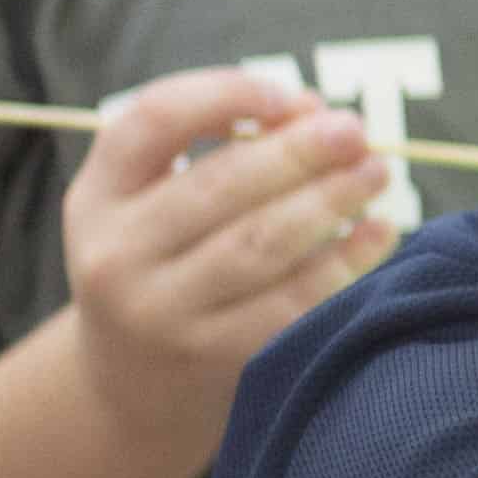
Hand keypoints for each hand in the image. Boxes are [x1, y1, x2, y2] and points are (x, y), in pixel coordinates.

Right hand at [63, 70, 395, 450]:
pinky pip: (292, 301)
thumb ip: (220, 145)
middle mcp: (117, 255)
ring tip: (376, 171)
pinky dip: (345, 262)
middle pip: (219, 185)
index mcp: (97, 197)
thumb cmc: (165, 260)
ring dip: (331, 199)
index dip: (229, 93)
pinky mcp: (215, 356)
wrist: (132, 384)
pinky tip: (381, 232)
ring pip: (261, 243)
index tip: (295, 97)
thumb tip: (313, 112)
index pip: (153, 120)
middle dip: (300, 151)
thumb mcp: (154, 201)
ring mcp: (162, 313)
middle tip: (356, 130)